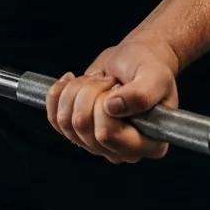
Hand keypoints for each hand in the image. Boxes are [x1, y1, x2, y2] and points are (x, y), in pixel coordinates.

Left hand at [45, 37, 179, 163]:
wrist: (135, 59)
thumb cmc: (151, 67)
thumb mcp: (154, 76)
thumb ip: (140, 95)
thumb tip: (112, 108)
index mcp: (148, 145)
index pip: (106, 134)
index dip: (103, 105)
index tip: (117, 86)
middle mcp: (122, 150)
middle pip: (82, 126)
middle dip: (89, 93)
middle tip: (108, 80)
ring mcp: (99, 143)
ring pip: (66, 122)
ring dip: (76, 90)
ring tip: (96, 80)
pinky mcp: (81, 132)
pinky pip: (55, 118)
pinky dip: (59, 93)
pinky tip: (72, 79)